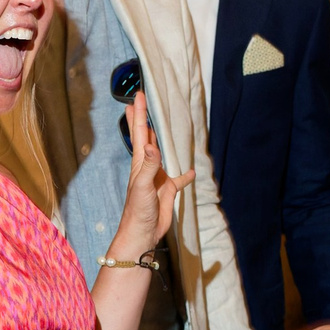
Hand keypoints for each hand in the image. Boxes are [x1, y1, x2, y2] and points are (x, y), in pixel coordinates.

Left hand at [108, 94, 192, 261]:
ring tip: (158, 126)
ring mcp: (158, 178)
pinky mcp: (168, 191)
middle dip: (143, 120)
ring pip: (160, 154)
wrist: (142, 233)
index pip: (140, 132)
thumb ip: (149, 165)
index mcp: (140, 162)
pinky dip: (185, 175)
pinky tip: (191, 172)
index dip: (139, 114)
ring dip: (159, 140)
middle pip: (146, 137)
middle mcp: (148, 167)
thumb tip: (152, 145)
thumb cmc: (138, 210)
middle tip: (138, 102)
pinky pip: (178, 180)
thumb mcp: (142, 186)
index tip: (138, 96)